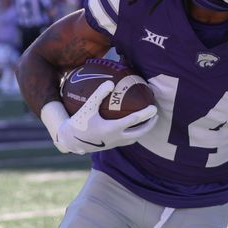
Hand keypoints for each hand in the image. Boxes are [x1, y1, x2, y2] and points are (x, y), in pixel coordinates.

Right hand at [42, 83, 158, 154]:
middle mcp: (116, 138)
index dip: (145, 114)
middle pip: (140, 132)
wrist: (71, 140)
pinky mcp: (113, 146)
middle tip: (156, 115)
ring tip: (150, 121)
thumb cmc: (79, 122)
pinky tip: (136, 126)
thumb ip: (99, 94)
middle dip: (150, 124)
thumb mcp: (88, 107)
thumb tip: (111, 82)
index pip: (133, 121)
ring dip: (144, 130)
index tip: (154, 107)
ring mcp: (115, 143)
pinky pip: (129, 140)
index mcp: (111, 128)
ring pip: (135, 138)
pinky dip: (135, 133)